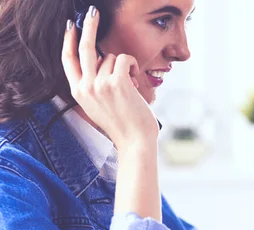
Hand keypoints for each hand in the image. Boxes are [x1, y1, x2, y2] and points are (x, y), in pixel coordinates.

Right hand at [62, 6, 157, 149]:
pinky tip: (135, 81)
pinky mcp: (117, 81)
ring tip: (130, 85)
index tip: (72, 26)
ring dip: (124, 66)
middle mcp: (85, 87)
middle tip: (93, 12)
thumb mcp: (98, 105)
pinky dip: (133, 65)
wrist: (134, 141)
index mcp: (78, 92)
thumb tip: (101, 60)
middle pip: (84, 48)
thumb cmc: (123, 124)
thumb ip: (94, 85)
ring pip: (110, 57)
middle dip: (89, 26)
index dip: (68, 40)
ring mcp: (100, 84)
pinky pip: (124, 58)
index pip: (67, 60)